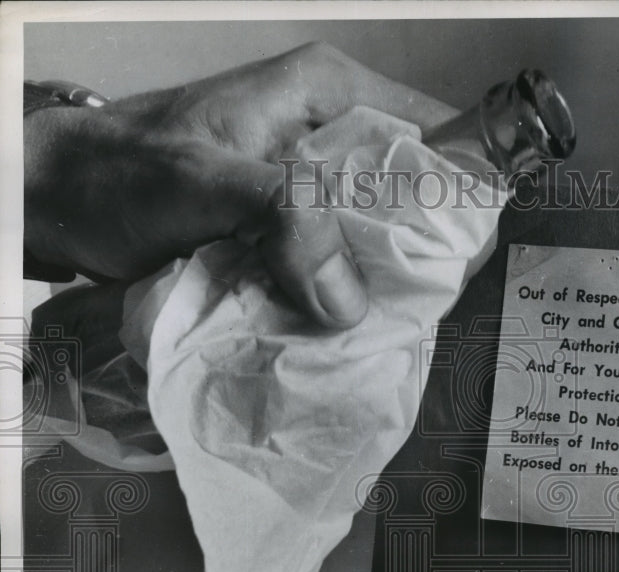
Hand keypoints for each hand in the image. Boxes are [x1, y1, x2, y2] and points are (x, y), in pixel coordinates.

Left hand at [24, 42, 455, 326]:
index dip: (455, 198)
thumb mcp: (204, 183)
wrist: (61, 203)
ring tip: (382, 327)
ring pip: (379, 236)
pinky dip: (345, 294)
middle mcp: (334, 134)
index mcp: (331, 94)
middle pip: (414, 196)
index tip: (449, 266)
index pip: (436, 137)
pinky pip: (343, 262)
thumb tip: (350, 302)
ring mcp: (315, 185)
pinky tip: (344, 326)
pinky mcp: (293, 228)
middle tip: (412, 310)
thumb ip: (284, 222)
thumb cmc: (122, 173)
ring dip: (379, 283)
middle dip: (416, 254)